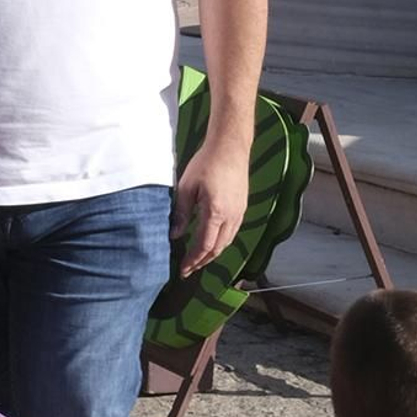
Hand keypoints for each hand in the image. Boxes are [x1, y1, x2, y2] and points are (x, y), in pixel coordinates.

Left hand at [175, 134, 251, 275]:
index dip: (193, 261)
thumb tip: (174, 235)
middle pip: (217, 249)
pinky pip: (232, 232)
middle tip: (188, 269)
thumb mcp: (186, 188)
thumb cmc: (206, 163)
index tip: (182, 270)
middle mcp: (231, 217)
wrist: (230, 147)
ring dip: (211, 253)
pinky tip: (211, 242)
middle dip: (202, 262)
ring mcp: (239, 213)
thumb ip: (181, 213)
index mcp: (216, 213)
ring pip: (226, 242)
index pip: (204, 246)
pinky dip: (220, 242)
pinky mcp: (242, 207)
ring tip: (198, 260)